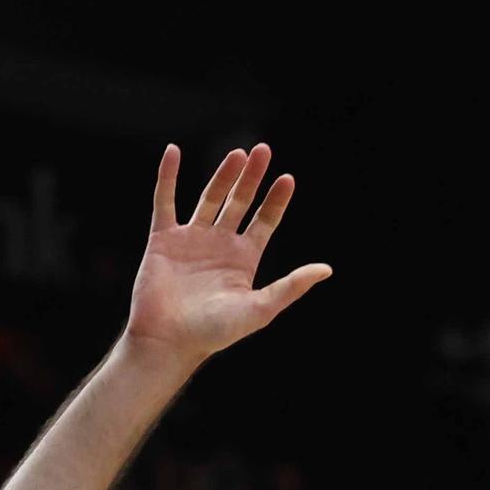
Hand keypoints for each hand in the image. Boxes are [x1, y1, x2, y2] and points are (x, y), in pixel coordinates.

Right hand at [123, 144, 330, 370]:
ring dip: (223, 175)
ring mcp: (191, 239)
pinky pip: (165, 200)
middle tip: (263, 150)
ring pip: (210, 198)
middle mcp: (219, 245)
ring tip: (238, 153)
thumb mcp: (261, 309)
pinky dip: (168, 176)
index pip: (264, 222)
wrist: (170, 340)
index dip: (276, 201)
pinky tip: (174, 152)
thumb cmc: (215, 332)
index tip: (288, 179)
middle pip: (239, 203)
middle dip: (252, 178)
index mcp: (244, 260)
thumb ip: (291, 286)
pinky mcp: (163, 238)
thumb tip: (326, 270)